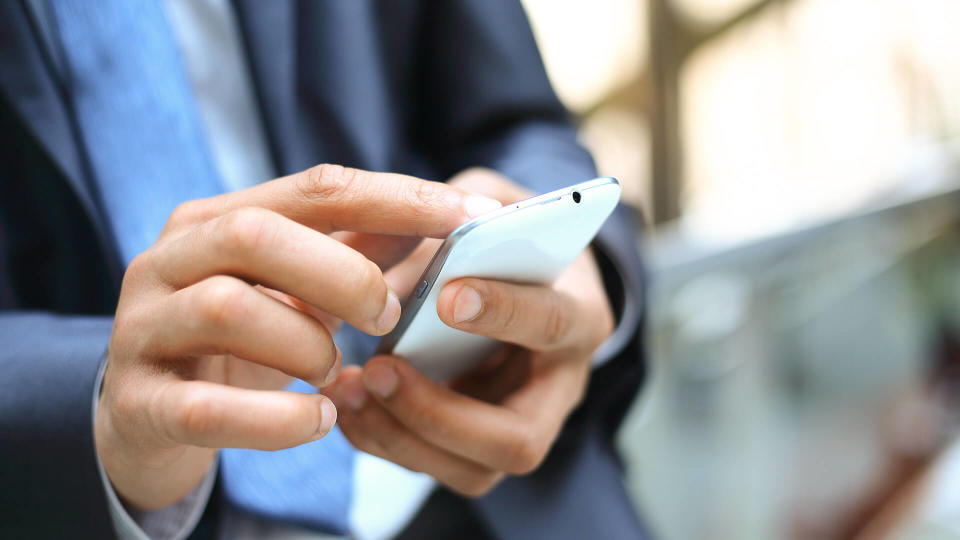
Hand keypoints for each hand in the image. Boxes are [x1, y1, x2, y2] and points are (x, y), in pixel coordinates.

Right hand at [96, 164, 501, 508]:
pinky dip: (277, 419)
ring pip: (227, 309)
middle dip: (343, 275)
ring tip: (336, 372)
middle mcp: (168, 261)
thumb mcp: (291, 288)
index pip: (314, 188)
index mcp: (214, 220)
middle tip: (387, 317)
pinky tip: (318, 419)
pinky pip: (206, 409)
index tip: (467, 217)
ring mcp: (144, 329)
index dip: (396, 198)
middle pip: (256, 234)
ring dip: (307, 344)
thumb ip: (353, 250)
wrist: (148, 417)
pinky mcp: (139, 403)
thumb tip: (442, 217)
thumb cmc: (237, 341)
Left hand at [327, 169, 614, 495]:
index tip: (447, 297)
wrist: (519, 272)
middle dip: (440, 413)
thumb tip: (405, 260)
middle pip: (519, 439)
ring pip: (473, 471)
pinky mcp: (480, 444)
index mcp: (579, 313)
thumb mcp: (489, 203)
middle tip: (379, 368)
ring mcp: (521, 423)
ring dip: (400, 436)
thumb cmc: (505, 234)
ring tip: (348, 388)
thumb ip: (456, 222)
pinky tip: (346, 403)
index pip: (551, 324)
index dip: (504, 313)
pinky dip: (383, 440)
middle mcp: (560, 385)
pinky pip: (435, 467)